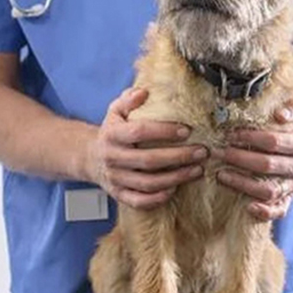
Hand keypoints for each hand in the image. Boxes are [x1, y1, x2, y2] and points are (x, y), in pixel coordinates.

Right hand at [87, 88, 207, 209]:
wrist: (90, 157)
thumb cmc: (112, 131)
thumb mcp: (115, 111)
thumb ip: (129, 100)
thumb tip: (144, 92)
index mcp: (112, 134)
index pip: (139, 132)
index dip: (164, 131)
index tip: (187, 130)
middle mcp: (112, 157)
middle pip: (148, 160)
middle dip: (179, 157)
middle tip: (202, 152)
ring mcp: (115, 178)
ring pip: (148, 183)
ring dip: (176, 178)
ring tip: (198, 170)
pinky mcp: (118, 194)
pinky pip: (139, 201)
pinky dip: (158, 198)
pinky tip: (176, 189)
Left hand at [214, 99, 292, 221]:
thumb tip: (279, 114)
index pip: (273, 142)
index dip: (250, 138)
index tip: (230, 134)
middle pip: (267, 166)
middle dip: (239, 159)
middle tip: (218, 152)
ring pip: (270, 190)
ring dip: (243, 184)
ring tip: (221, 175)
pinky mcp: (290, 197)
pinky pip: (280, 210)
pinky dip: (265, 212)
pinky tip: (247, 207)